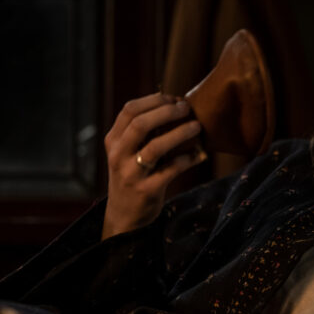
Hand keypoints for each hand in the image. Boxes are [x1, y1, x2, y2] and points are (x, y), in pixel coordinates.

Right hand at [101, 92, 207, 239]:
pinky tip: (200, 154)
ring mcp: (131, 174)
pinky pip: (171, 169)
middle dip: (167, 111)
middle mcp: (118, 155)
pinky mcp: (147, 190)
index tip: (173, 98)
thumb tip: (175, 102)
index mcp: (114, 141)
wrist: (124, 215)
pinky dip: (188, 159)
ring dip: (180, 133)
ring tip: (197, 126)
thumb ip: (143, 130)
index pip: (129, 110)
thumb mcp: (128, 151)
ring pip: (156, 146)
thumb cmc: (133, 175)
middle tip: (187, 108)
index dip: (154, 100)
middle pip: (140, 124)